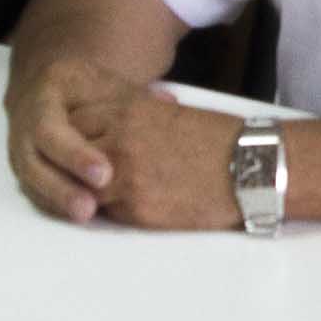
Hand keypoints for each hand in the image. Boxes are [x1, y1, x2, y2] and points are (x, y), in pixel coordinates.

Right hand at [8, 48, 143, 222]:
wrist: (53, 92)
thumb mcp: (110, 84)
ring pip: (31, 177)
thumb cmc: (93, 89)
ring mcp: (22, 145)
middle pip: (37, 157)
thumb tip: (169, 101)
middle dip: (63, 184)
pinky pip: (34, 189)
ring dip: (57, 199)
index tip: (106, 174)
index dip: (77, 154)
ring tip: (86, 214)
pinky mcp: (26, 168)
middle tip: (90, 207)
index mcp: (49, 90)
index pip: (55, 127)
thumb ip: (136, 97)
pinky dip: (53, 204)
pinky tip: (74, 215)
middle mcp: (27, 119)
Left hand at [66, 88, 242, 232]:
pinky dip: (109, 209)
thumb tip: (107, 127)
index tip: (80, 141)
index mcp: (128, 110)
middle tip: (82, 172)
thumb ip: (132, 117)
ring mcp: (126, 176)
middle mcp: (120, 140)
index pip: (76, 119)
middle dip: (72, 163)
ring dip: (86, 190)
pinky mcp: (137, 208)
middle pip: (70, 152)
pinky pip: (105, 210)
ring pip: (80, 185)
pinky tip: (128, 205)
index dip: (76, 133)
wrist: (250, 168)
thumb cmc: (217, 140)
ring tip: (101, 193)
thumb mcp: (168, 113)